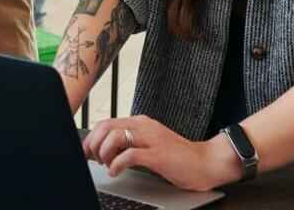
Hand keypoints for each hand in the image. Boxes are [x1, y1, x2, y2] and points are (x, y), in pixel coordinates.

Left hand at [81, 115, 242, 192]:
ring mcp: (152, 139)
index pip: (107, 122)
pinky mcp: (158, 154)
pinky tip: (115, 171)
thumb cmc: (178, 158)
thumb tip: (105, 150)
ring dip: (104, 153)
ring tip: (107, 165)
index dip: (91, 137)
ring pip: (114, 137)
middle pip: (106, 127)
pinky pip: (129, 155)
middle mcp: (144, 126)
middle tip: (94, 159)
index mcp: (141, 122)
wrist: (207, 163)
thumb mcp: (150, 145)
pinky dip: (116, 164)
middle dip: (93, 144)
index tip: (86, 151)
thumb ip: (131, 143)